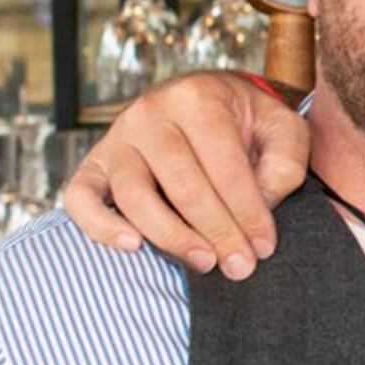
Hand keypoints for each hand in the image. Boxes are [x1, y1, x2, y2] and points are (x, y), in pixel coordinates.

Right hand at [61, 73, 310, 276]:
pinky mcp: (93, 163)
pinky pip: (79, 197)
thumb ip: (284, 162)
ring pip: (134, 196)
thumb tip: (261, 205)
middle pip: (182, 186)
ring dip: (171, 237)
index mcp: (198, 98)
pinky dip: (99, 225)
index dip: (248, 213)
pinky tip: (133, 246)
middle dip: (217, 232)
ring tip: (204, 262)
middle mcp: (150, 113)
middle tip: (240, 266)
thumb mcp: (282, 127)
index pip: (225, 167)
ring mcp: (117, 138)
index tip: (264, 247)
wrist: (205, 100)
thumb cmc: (246, 120)